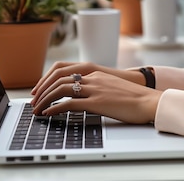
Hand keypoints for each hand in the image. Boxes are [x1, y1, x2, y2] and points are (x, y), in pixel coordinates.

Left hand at [31, 63, 160, 123]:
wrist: (149, 101)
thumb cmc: (133, 97)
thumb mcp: (111, 86)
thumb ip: (97, 86)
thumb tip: (84, 95)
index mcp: (95, 72)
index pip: (63, 69)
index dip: (47, 78)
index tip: (40, 89)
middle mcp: (93, 77)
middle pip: (58, 78)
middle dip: (42, 89)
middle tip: (34, 101)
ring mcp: (94, 89)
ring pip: (61, 89)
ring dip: (45, 99)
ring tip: (38, 109)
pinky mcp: (97, 102)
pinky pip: (69, 104)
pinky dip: (55, 109)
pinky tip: (49, 114)